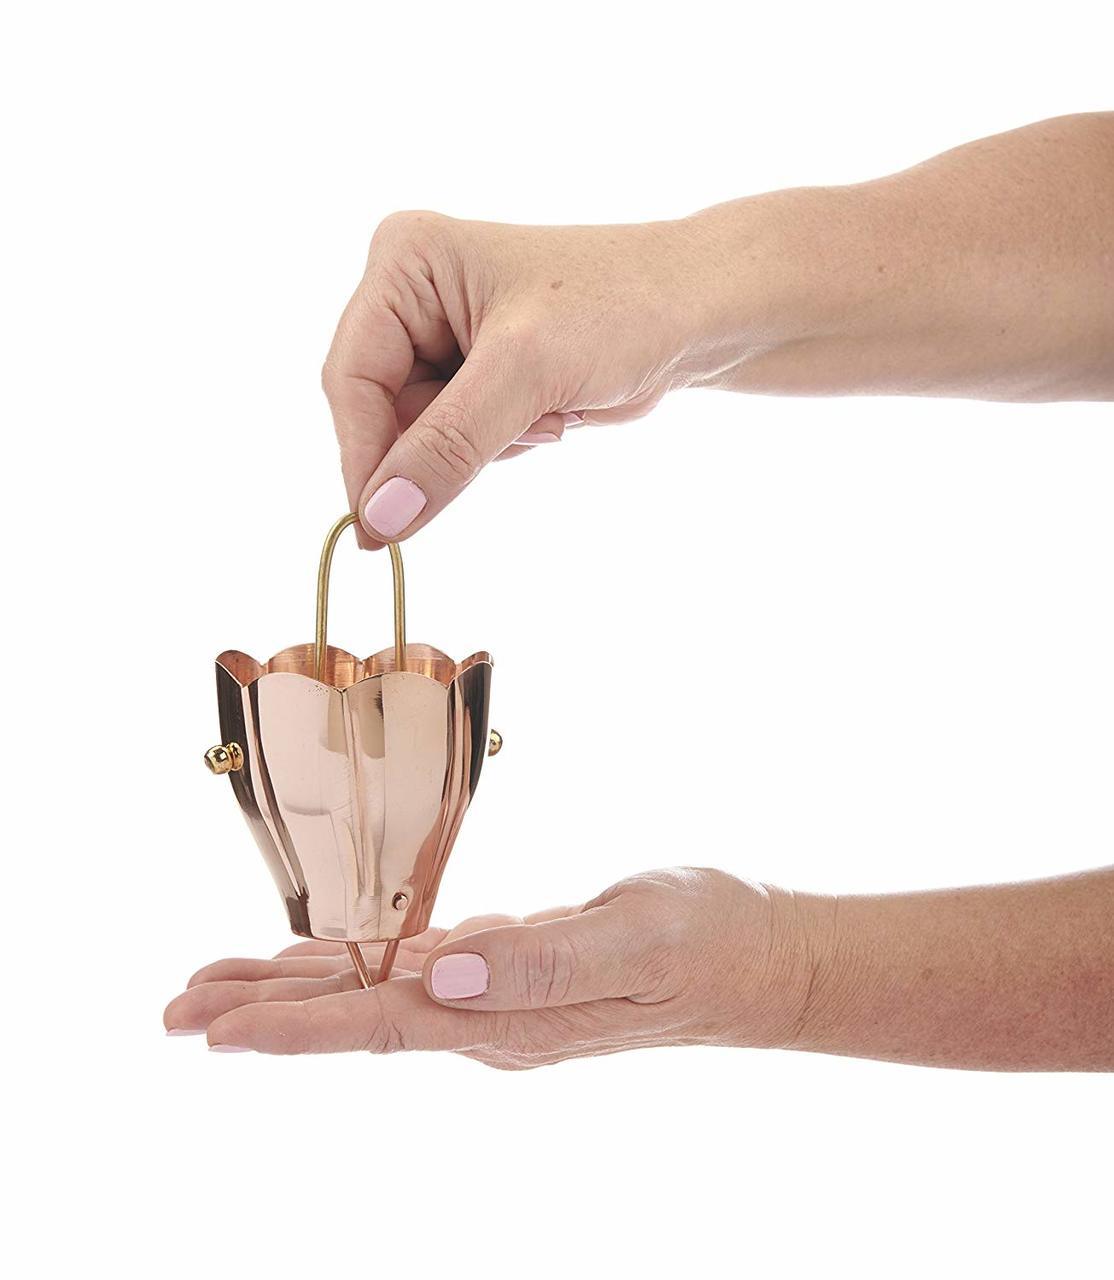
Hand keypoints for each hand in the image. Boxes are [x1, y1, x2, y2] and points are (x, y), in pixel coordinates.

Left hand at [164, 869, 819, 1067]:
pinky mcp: (516, 978)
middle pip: (358, 1020)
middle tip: (178, 1007)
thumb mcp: (639, 939)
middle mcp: (494, 1021)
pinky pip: (417, 978)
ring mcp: (504, 1005)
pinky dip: (358, 969)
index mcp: (511, 1018)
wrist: (763, 961)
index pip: (382, 1025)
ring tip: (224, 988)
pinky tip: (332, 964)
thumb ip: (546, 959)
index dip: (294, 1025)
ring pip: (378, 999)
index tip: (214, 1030)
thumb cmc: (710, 942)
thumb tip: (447, 973)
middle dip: (265, 1013)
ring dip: (297, 992)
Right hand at [323, 213, 712, 545]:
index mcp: (405, 263)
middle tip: (523, 431)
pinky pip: (458, 443)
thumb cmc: (620, 308)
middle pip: (384, 414)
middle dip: (449, 442)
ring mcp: (442, 339)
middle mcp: (411, 296)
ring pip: (423, 439)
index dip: (364, 458)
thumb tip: (379, 518)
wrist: (696, 312)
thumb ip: (447, 446)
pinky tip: (557, 410)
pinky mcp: (475, 376)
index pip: (351, 378)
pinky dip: (505, 444)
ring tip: (551, 406)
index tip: (378, 531)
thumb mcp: (526, 373)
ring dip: (487, 445)